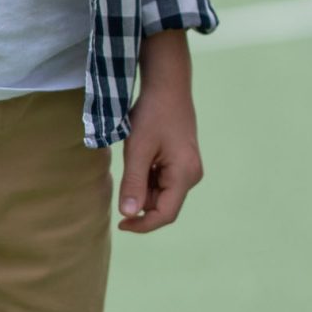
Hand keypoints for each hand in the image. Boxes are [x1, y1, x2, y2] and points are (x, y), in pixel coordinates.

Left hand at [118, 33, 203, 233]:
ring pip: (159, 193)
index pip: (165, 214)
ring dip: (141, 184)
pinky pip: (162, 181)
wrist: (167, 86)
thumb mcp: (138, 149)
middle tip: (125, 170)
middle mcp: (191, 176)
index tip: (120, 224)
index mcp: (185, 175)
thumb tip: (128, 215)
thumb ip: (133, 183)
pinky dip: (146, 176)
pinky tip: (141, 155)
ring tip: (134, 156)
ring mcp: (188, 169)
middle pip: (162, 204)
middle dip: (140, 197)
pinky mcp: (182, 163)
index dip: (142, 225)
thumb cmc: (152, 114)